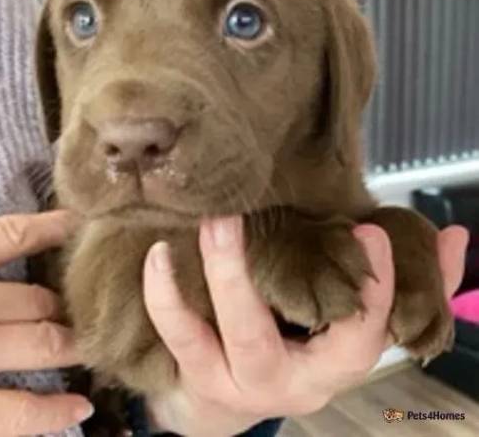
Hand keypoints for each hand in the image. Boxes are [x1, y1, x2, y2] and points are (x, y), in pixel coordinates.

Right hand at [0, 211, 92, 436]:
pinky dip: (47, 411)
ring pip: (39, 342)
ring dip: (70, 341)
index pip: (10, 238)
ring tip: (100, 342)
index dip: (48, 229)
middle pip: (34, 297)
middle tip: (101, 298)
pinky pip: (12, 413)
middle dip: (63, 301)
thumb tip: (40, 231)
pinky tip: (82, 407)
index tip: (78, 223)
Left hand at [144, 217, 467, 435]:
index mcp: (329, 368)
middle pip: (258, 337)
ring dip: (207, 277)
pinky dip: (165, 296)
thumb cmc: (309, 347)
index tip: (370, 232)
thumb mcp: (359, 325)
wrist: (244, 391)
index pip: (358, 340)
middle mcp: (278, 382)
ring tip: (206, 222)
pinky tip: (158, 252)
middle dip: (244, 279)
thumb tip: (456, 237)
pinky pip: (174, 335)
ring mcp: (227, 380)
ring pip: (206, 337)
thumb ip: (411, 285)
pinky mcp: (192, 369)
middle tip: (238, 216)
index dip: (371, 294)